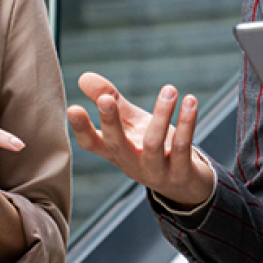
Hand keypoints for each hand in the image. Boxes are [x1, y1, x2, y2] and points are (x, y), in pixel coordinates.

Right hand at [67, 72, 214, 208]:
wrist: (187, 185)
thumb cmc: (154, 149)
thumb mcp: (131, 124)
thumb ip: (110, 100)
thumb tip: (83, 77)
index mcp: (116, 152)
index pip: (92, 144)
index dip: (81, 128)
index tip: (73, 108)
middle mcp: (132, 164)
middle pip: (116, 145)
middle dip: (110, 122)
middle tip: (106, 99)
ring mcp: (156, 171)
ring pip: (153, 144)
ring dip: (161, 114)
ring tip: (169, 89)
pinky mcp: (181, 173)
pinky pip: (182, 146)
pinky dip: (187, 123)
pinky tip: (190, 101)